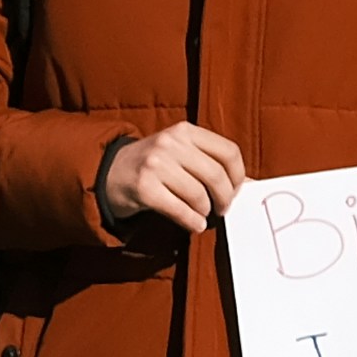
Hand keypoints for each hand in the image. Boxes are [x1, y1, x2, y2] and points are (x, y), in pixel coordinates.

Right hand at [95, 124, 249, 234]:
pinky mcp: (143, 187)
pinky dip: (192, 221)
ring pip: (198, 194)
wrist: (106, 172)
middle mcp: (170, 143)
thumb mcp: (181, 153)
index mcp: (185, 131)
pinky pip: (179, 209)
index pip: (229, 152)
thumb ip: (211, 162)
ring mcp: (155, 164)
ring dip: (205, 211)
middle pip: (216, 174)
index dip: (239, 175)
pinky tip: (194, 224)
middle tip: (223, 209)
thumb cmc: (154, 165)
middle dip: (225, 197)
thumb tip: (250, 185)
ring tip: (202, 214)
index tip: (237, 190)